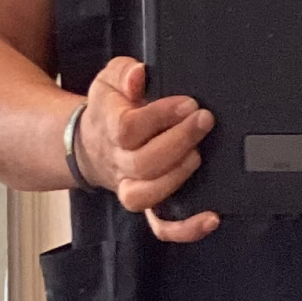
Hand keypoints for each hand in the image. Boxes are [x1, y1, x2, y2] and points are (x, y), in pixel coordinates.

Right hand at [74, 57, 218, 242]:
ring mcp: (130, 186)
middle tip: (203, 120)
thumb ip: (125, 72)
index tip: (188, 103)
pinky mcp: (147, 204)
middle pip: (142, 162)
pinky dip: (185, 228)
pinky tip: (210, 218)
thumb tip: (138, 74)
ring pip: (146, 196)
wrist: (91, 143)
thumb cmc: (110, 109)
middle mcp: (118, 161)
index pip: (128, 127)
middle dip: (179, 140)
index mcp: (108, 127)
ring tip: (197, 156)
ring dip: (176, 177)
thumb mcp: (111, 79)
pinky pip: (160, 226)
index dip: (160, 115)